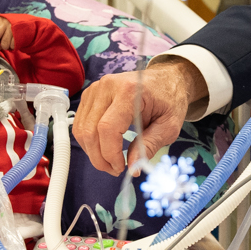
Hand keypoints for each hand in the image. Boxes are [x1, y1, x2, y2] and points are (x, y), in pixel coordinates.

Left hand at [0, 16, 16, 52]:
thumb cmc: (5, 26)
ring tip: (6, 40)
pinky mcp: (19, 36)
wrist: (24, 26)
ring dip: (4, 45)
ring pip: (4, 44)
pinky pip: (11, 46)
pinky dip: (11, 46)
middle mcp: (5, 24)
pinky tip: (12, 41)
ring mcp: (13, 30)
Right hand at [73, 59, 203, 174]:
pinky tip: (104, 148)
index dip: (110, 153)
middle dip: (99, 157)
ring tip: (110, 161)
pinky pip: (81, 123)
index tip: (121, 168)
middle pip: (90, 130)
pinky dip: (89, 141)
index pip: (107, 128)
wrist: (166, 79)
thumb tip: (133, 169)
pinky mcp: (90, 95)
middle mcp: (107, 87)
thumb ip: (149, 146)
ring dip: (92, 151)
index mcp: (129, 91)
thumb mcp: (169, 126)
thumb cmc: (170, 101)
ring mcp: (95, 89)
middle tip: (115, 170)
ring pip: (81, 129)